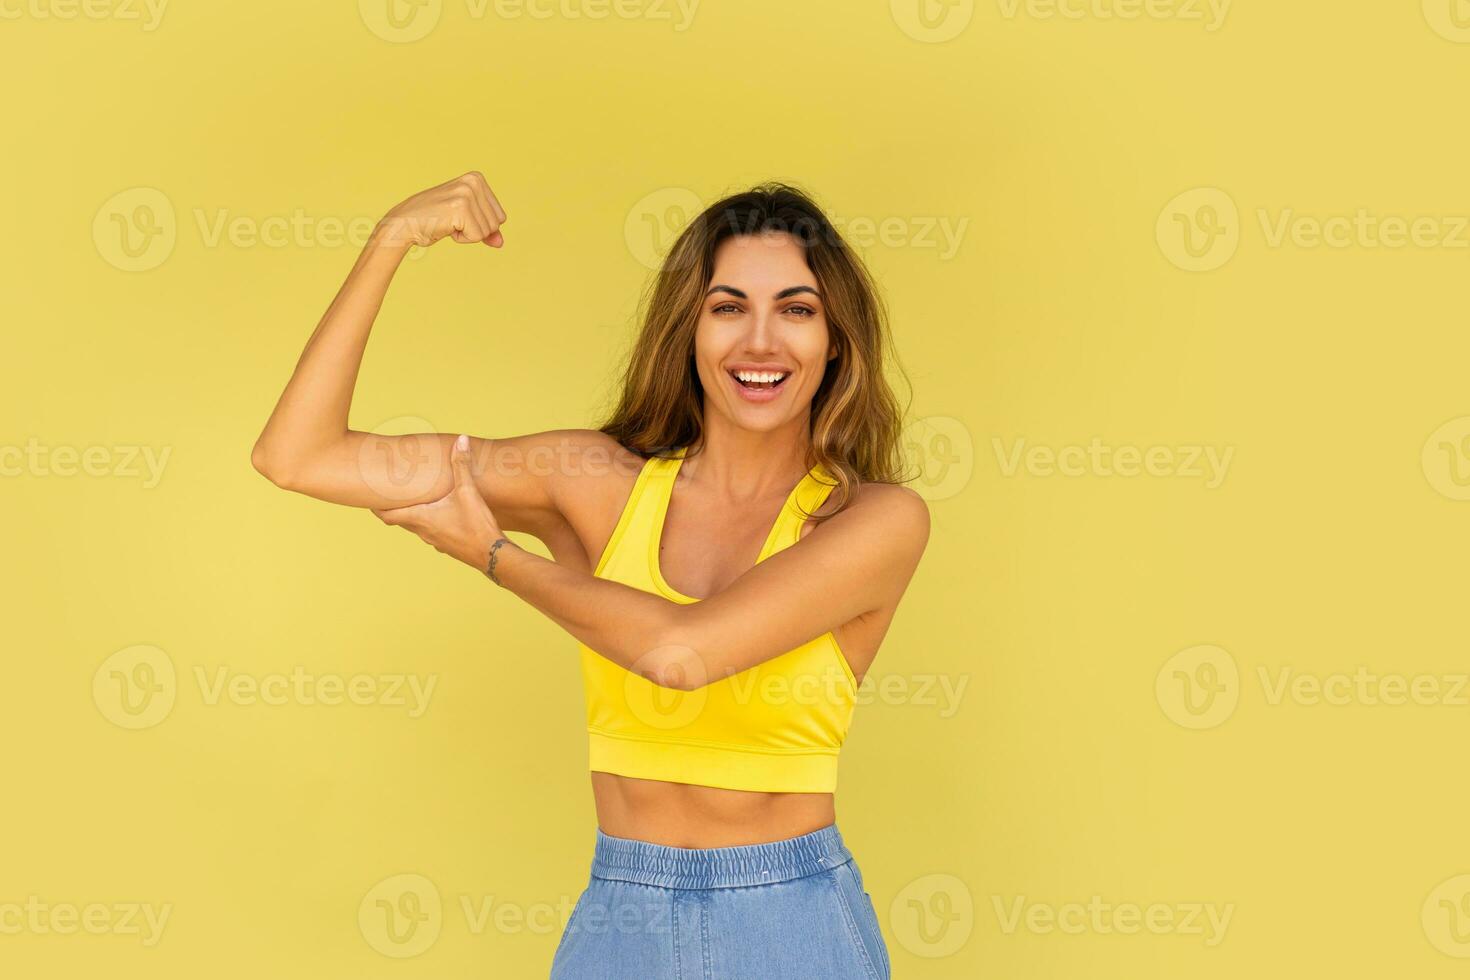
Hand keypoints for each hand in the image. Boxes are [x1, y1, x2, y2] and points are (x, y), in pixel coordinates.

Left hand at [372, 434, 505, 574]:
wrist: (493, 555)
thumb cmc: (477, 525)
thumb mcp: (468, 492)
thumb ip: (462, 465)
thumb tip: (461, 440)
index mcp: (421, 518)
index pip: (387, 515)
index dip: (374, 507)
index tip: (366, 497)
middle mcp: (423, 532)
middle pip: (399, 520)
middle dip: (393, 507)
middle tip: (387, 494)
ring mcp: (435, 542)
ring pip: (416, 527)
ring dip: (412, 515)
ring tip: (414, 501)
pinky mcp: (448, 546)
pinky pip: (432, 533)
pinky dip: (429, 523)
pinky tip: (442, 515)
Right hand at [376, 171, 507, 249]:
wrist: (404, 223)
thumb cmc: (433, 220)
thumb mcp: (465, 220)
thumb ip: (486, 229)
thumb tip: (500, 243)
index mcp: (476, 178)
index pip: (500, 216)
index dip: (480, 225)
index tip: (458, 216)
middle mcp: (473, 181)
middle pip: (496, 224)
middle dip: (475, 230)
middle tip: (451, 220)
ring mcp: (466, 193)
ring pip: (487, 231)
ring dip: (467, 234)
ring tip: (447, 222)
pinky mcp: (460, 208)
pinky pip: (476, 236)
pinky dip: (461, 238)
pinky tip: (445, 227)